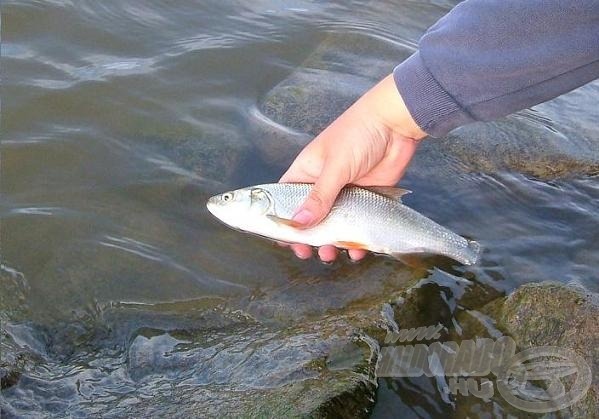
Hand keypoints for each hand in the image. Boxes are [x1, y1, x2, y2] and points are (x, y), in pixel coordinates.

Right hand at [279, 74, 426, 261]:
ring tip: (331, 254)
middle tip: (309, 253)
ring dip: (331, 243)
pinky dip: (356, 241)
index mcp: (306, 172)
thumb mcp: (335, 166)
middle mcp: (322, 186)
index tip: (284, 242)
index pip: (285, 200)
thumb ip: (319, 197)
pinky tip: (357, 251)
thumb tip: (298, 224)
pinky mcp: (366, 200)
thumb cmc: (358, 134)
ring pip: (333, 226)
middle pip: (309, 219)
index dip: (282, 221)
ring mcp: (344, 194)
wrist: (396, 125)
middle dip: (308, 238)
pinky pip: (358, 226)